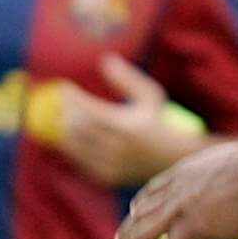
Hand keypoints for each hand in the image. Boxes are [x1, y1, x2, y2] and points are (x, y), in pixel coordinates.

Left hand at [50, 55, 182, 188]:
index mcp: (127, 127)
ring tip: (66, 118)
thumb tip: (105, 60)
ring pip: (75, 146)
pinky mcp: (107, 178)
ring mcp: (112, 165)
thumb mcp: (150, 95)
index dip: (73, 98)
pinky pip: (80, 161)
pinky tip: (74, 137)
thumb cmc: (158, 121)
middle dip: (67, 113)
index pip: (89, 110)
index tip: (65, 88)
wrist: (173, 160)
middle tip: (64, 103)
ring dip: (66, 130)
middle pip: (79, 128)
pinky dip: (73, 148)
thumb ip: (127, 79)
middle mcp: (118, 148)